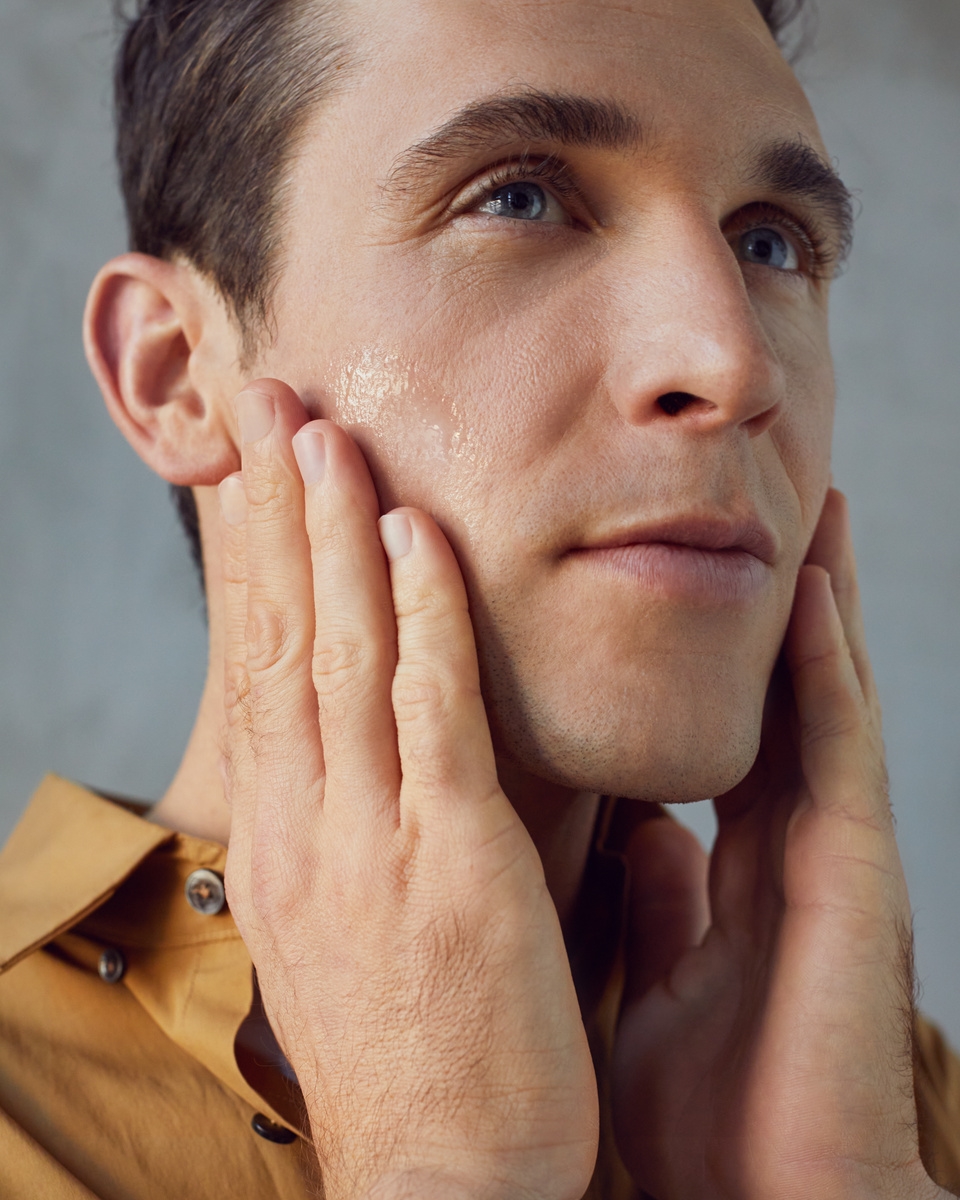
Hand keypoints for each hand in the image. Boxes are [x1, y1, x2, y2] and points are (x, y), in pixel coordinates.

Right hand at [218, 381, 596, 1199]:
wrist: (440, 1184)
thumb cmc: (407, 1054)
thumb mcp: (345, 928)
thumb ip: (349, 830)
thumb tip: (352, 763)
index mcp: (285, 836)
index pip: (256, 669)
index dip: (250, 563)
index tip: (250, 477)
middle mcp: (308, 822)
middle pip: (280, 637)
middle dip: (272, 513)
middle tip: (266, 404)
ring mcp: (372, 838)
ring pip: (341, 653)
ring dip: (332, 534)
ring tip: (323, 432)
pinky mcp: (452, 861)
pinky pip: (431, 713)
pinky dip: (422, 617)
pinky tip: (413, 534)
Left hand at [611, 489, 946, 1199]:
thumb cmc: (715, 1119)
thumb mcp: (661, 987)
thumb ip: (660, 906)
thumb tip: (644, 835)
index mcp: (735, 870)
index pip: (719, 740)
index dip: (705, 668)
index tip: (673, 594)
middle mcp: (785, 847)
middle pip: (775, 700)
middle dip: (767, 613)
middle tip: (749, 519)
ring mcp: (828, 854)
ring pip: (818, 701)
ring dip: (813, 607)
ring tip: (806, 513)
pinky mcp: (854, 873)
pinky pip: (836, 746)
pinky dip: (826, 668)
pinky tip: (812, 594)